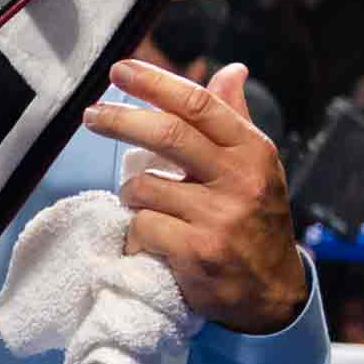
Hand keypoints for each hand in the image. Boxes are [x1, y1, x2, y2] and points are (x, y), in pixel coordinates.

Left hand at [83, 60, 311, 335]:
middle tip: (91, 115)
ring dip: (132, 194)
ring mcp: (218, 218)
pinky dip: (136, 232)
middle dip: (120, 120)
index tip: (120, 69)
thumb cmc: (256, 221)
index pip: (199, 105)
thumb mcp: (257, 167)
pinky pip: (142, 227)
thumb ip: (235, 119)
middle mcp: (240, 180)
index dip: (155, 83)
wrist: (272, 293)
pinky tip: (151, 240)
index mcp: (252, 151)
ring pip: (144, 187)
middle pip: (168, 134)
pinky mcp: (197, 253)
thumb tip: (231, 70)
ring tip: (144, 205)